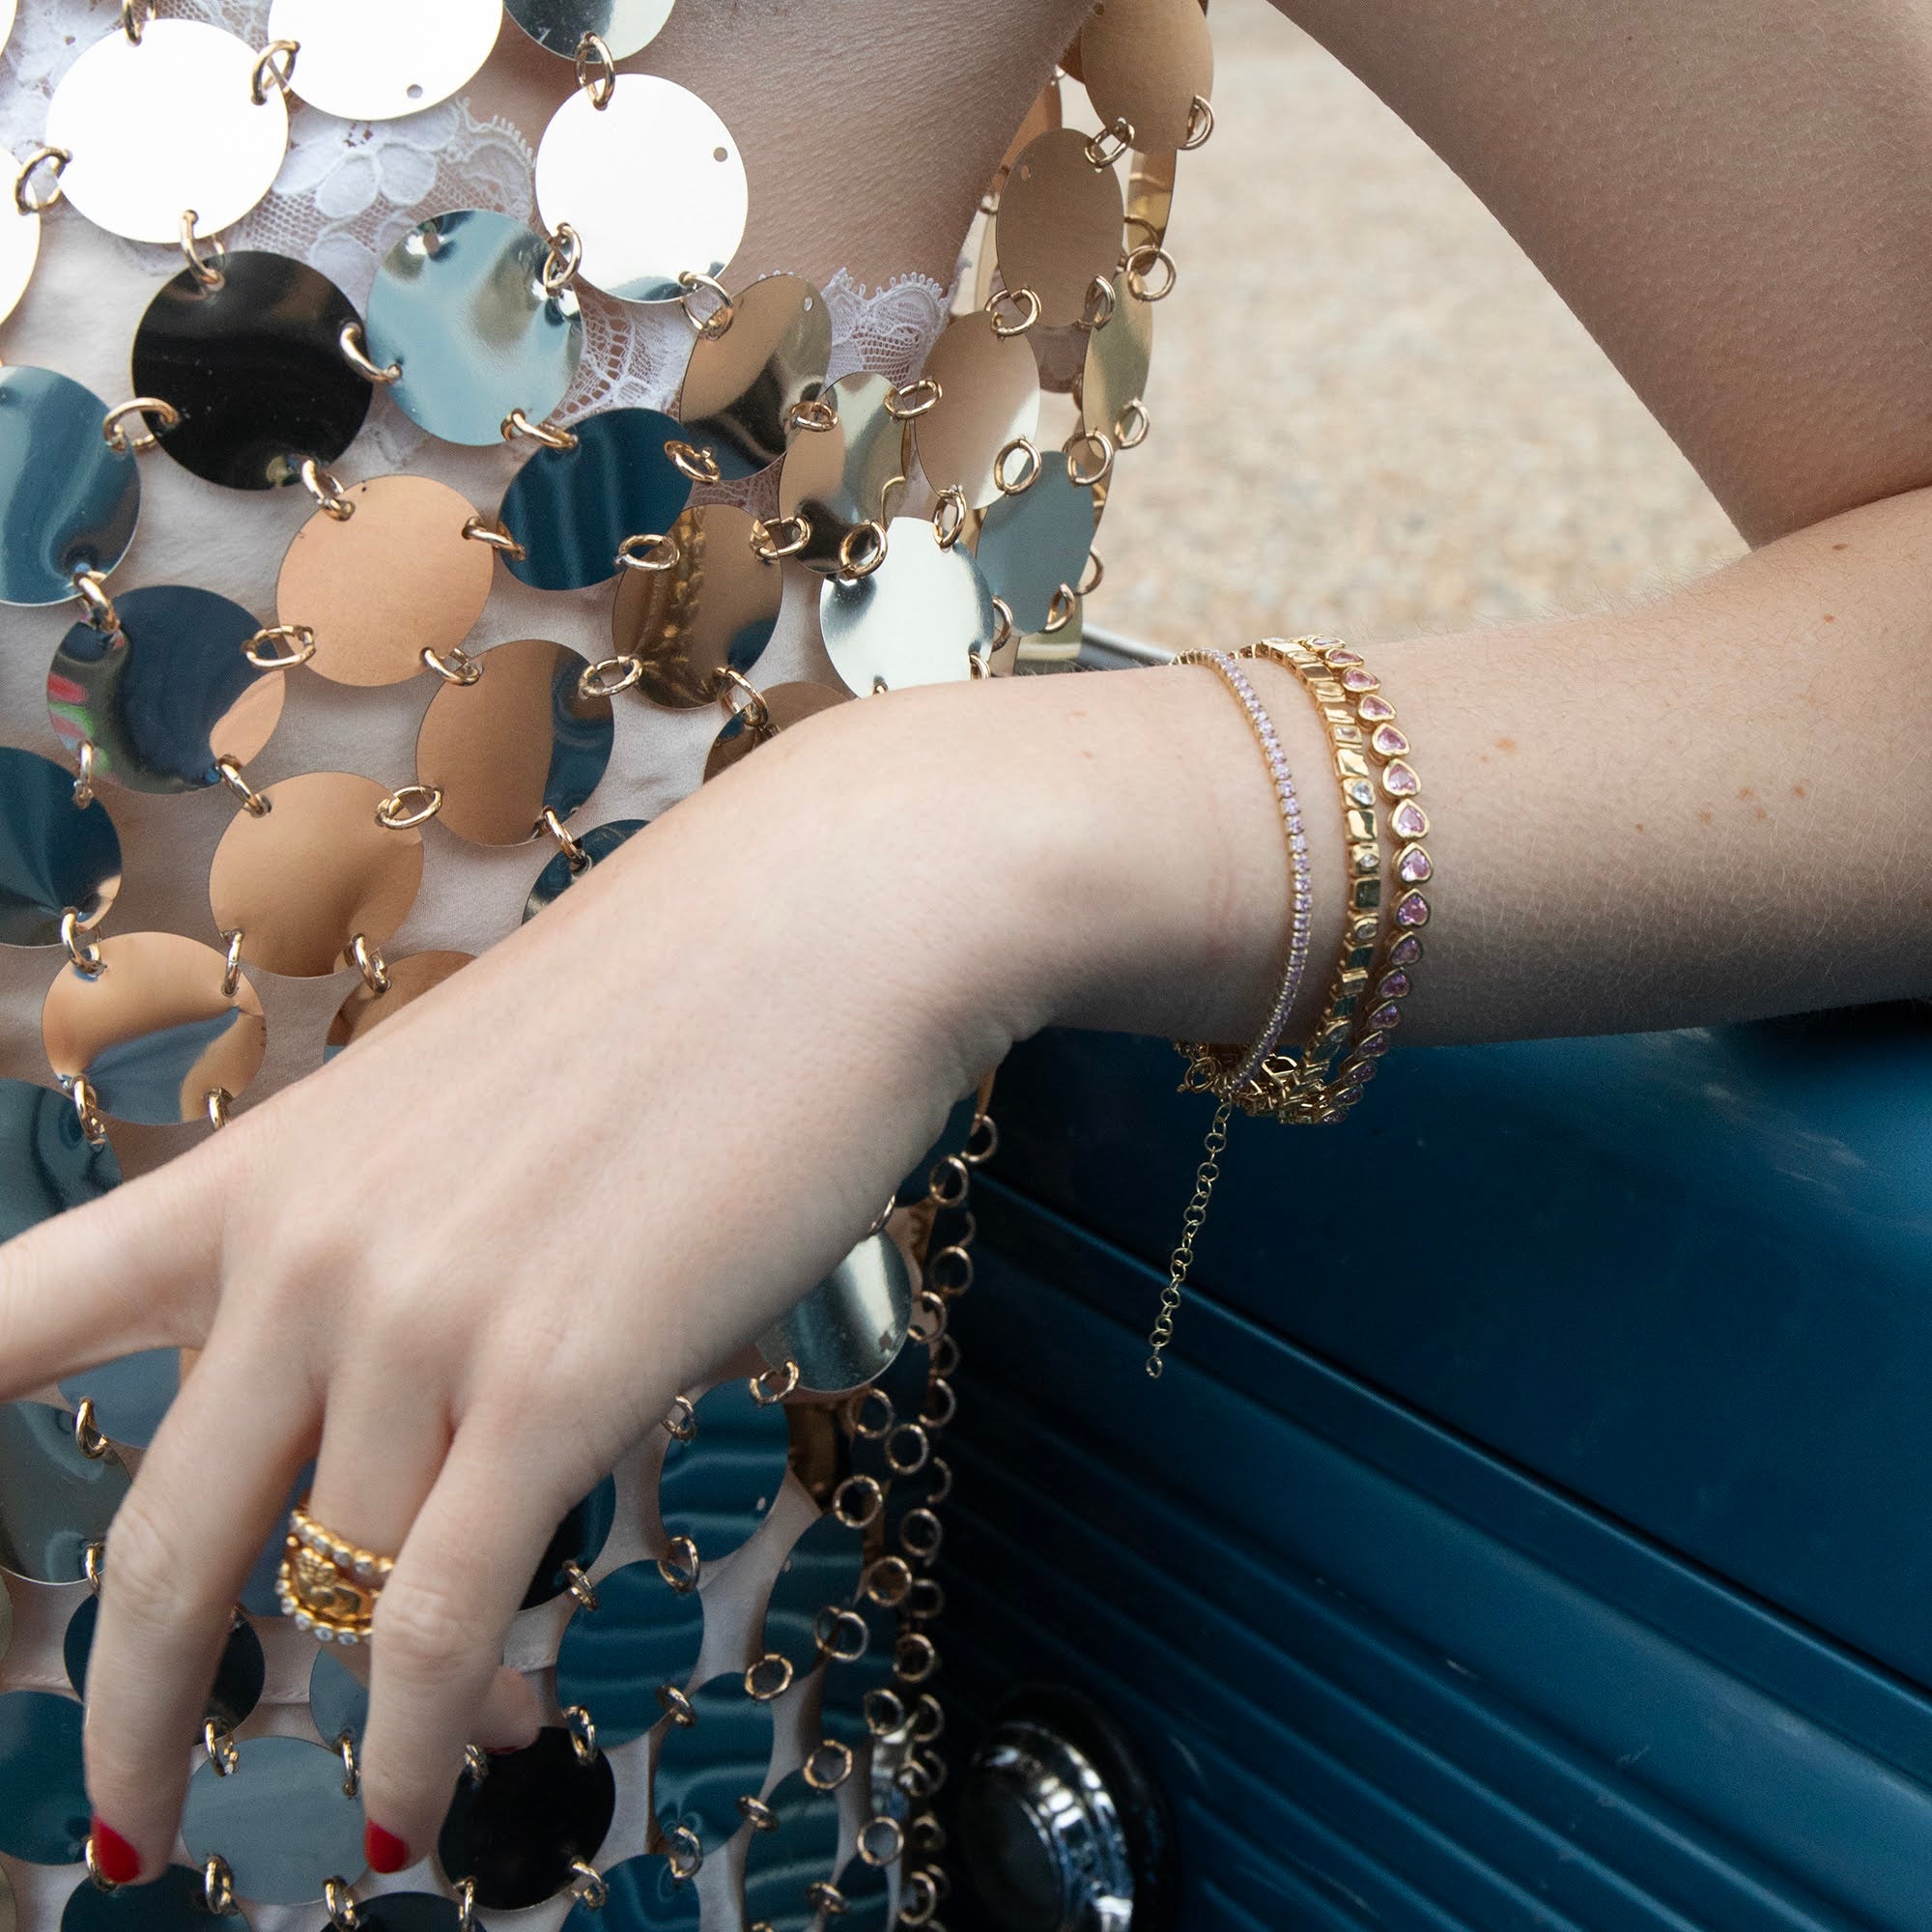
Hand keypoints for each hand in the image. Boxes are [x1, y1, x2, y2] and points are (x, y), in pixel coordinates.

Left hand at [0, 687, 1046, 1880]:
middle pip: (161, 1550)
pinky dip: (427, 1740)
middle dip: (135, 1712)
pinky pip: (445, 1616)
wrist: (823, 921)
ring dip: (391, 1695)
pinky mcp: (554, 1378)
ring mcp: (420, 1319)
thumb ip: (401, 1256)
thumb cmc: (672, 996)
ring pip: (350, 1584)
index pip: (13, 1311)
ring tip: (458, 1744)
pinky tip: (425, 1806)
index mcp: (262, 1170)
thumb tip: (428, 1432)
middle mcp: (305, 1256)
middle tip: (133, 1815)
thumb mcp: (468, 1105)